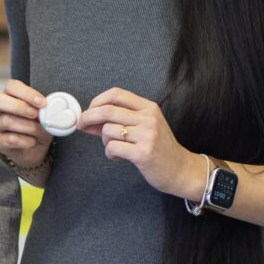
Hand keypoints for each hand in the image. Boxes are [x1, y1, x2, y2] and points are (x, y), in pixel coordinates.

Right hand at [0, 79, 51, 169]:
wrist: (35, 149)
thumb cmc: (38, 127)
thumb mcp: (44, 115)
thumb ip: (43, 109)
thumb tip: (47, 108)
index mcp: (10, 95)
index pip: (11, 86)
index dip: (26, 93)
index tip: (42, 103)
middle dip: (18, 106)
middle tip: (35, 114)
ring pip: (5, 120)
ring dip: (28, 126)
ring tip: (39, 131)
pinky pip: (10, 139)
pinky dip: (26, 141)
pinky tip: (33, 141)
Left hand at [78, 87, 198, 197]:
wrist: (181, 170)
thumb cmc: (159, 147)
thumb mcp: (143, 127)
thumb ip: (119, 120)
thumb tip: (87, 119)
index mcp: (148, 107)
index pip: (116, 94)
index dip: (97, 100)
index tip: (89, 110)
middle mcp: (148, 118)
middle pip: (107, 110)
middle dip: (88, 117)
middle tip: (81, 125)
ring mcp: (147, 135)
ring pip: (108, 131)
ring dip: (104, 141)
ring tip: (115, 147)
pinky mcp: (144, 153)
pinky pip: (112, 148)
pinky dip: (110, 153)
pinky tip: (118, 157)